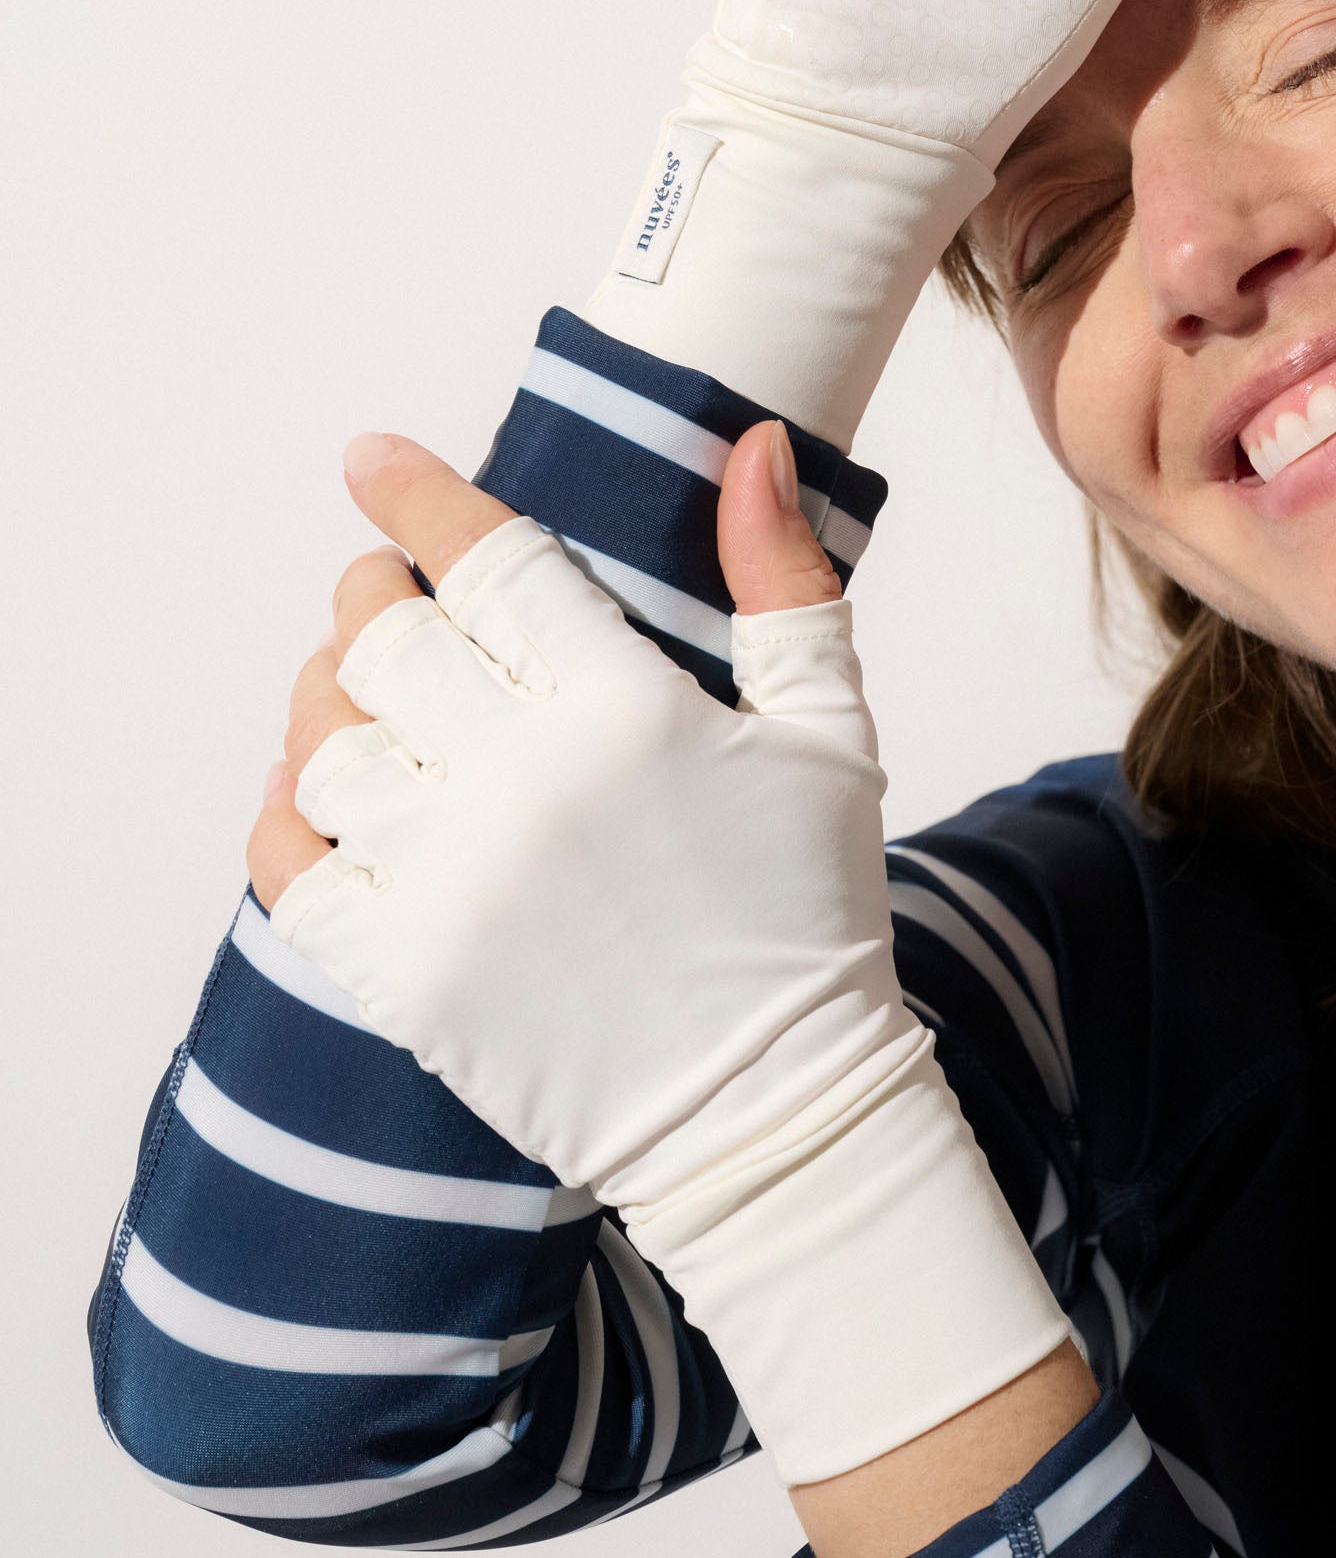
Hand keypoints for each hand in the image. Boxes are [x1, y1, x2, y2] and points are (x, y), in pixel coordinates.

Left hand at [249, 421, 848, 914]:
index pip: (487, 557)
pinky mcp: (406, 973)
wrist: (773, 1112)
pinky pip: (287, 870)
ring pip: (322, 742)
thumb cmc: (808, 912)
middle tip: (385, 593)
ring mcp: (451, 881)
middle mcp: (522, 782)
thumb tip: (752, 444)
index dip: (415, 494)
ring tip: (359, 695)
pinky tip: (313, 795)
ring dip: (325, 698)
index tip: (370, 459)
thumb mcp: (830, 733)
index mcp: (624, 709)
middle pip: (382, 637)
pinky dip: (282, 817)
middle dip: (370, 592)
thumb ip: (783, 579)